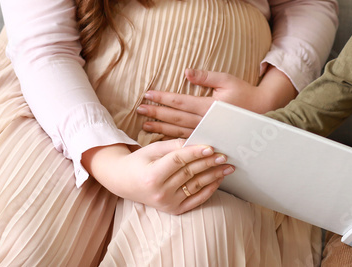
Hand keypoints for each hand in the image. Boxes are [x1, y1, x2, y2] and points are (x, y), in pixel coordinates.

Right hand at [82, 140, 233, 213]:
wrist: (125, 182)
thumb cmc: (139, 162)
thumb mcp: (152, 150)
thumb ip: (173, 146)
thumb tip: (196, 141)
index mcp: (152, 176)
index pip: (178, 161)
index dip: (194, 153)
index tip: (210, 146)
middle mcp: (160, 192)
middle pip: (189, 173)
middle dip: (208, 163)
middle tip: (224, 154)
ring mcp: (168, 203)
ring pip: (196, 186)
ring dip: (214, 176)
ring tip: (227, 166)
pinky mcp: (174, 210)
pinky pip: (196, 199)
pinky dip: (209, 189)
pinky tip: (218, 179)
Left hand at [137, 67, 296, 138]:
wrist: (261, 113)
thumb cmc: (244, 93)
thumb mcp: (227, 80)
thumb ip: (206, 76)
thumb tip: (186, 72)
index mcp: (208, 106)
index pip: (179, 101)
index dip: (162, 98)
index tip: (147, 94)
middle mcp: (205, 121)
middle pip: (175, 117)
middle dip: (156, 113)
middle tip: (139, 109)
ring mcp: (206, 131)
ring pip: (178, 131)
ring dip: (161, 127)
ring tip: (145, 124)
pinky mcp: (209, 137)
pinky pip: (187, 139)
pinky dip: (172, 138)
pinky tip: (161, 137)